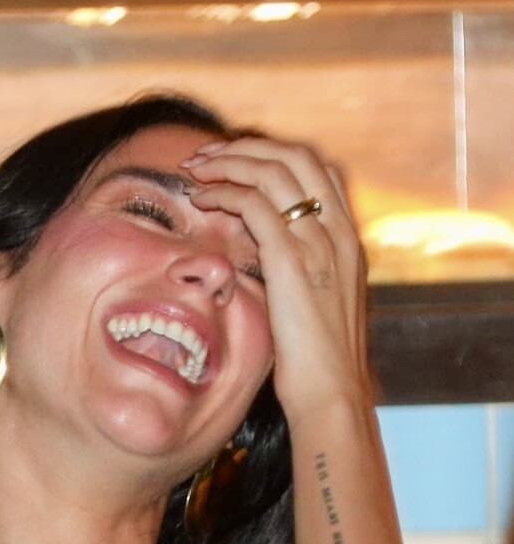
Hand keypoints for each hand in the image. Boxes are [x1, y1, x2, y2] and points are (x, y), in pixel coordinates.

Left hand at [182, 136, 371, 424]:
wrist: (333, 397)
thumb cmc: (319, 368)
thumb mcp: (316, 311)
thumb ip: (301, 280)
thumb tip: (272, 272)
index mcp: (348, 241)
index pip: (318, 171)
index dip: (274, 156)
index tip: (236, 165)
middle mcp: (339, 233)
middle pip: (297, 156)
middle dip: (247, 147)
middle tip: (206, 156)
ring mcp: (319, 244)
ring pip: (274, 170)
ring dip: (229, 162)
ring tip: (195, 170)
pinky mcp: (293, 262)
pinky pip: (256, 205)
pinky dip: (226, 193)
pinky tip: (203, 200)